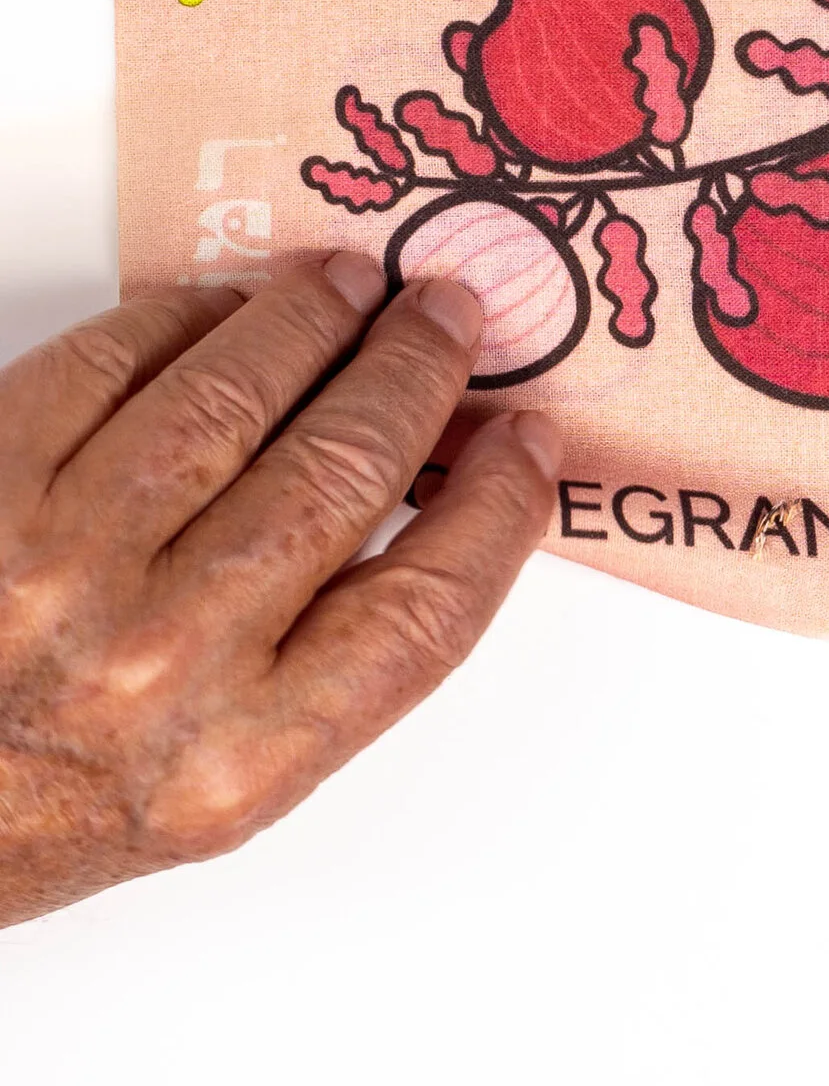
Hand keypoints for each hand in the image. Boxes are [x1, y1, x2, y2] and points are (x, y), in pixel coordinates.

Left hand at [0, 257, 558, 927]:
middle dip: (412, 374)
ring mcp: (58, 572)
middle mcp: (157, 667)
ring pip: (225, 403)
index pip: (423, 610)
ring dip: (306, 321)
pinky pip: (97, 372)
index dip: (495, 509)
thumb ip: (322, 667)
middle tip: (445, 314)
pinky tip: (214, 311)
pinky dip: (171, 322)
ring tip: (346, 284)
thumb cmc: (38, 801)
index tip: (523, 443)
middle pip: (339, 478)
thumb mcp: (210, 784)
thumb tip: (426, 508)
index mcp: (236, 762)